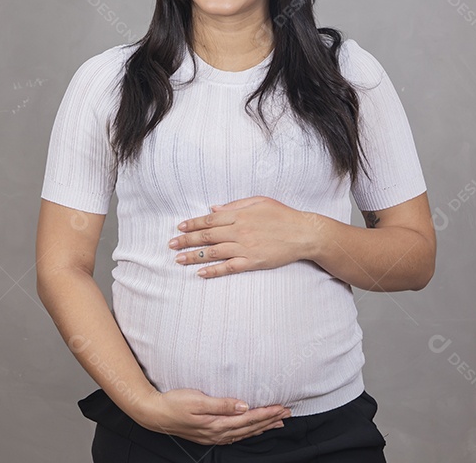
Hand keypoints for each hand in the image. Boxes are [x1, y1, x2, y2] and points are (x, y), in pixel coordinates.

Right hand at [135, 388, 290, 445]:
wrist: (154, 414)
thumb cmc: (174, 402)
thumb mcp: (197, 399)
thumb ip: (222, 403)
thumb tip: (244, 406)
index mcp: (216, 423)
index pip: (248, 419)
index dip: (267, 414)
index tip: (282, 407)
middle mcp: (217, 433)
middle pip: (250, 427)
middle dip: (270, 420)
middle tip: (287, 413)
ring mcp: (213, 436)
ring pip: (244, 433)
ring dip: (262, 427)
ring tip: (278, 422)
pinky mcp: (209, 435)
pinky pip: (235, 435)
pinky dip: (248, 432)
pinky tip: (253, 430)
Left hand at [168, 196, 320, 278]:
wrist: (304, 233)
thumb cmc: (283, 215)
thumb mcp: (259, 201)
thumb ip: (235, 205)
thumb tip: (213, 209)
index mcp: (240, 215)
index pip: (210, 219)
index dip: (193, 224)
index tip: (179, 228)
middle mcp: (240, 231)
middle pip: (207, 236)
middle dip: (186, 240)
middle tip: (171, 245)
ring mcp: (246, 247)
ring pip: (214, 252)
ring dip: (194, 256)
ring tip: (178, 259)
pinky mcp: (253, 261)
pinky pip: (229, 267)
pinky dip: (214, 270)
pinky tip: (201, 273)